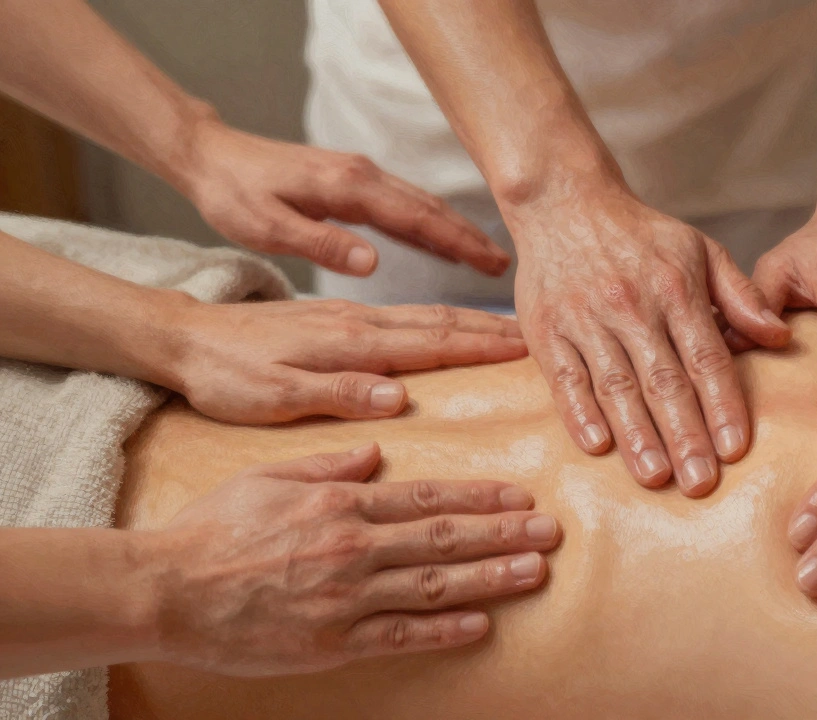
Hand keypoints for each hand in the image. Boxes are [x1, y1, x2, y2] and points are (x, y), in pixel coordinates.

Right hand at [151, 443, 559, 675]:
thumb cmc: (213, 528)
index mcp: (341, 502)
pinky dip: (444, 630)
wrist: (164, 589)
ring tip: (535, 571)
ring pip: (434, 584)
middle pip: (444, 537)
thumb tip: (377, 449)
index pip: (427, 496)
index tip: (520, 494)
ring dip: (490, 577)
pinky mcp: (332, 641)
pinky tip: (483, 624)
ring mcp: (346, 596)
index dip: (480, 495)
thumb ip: (329, 462)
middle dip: (503, 532)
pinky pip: (400, 635)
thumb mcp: (270, 475)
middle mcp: (353, 547)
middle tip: (551, 530)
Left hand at [152, 296, 525, 423]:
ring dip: (471, 318)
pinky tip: (448, 324)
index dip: (481, 346)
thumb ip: (335, 393)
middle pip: (439, 319)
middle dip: (491, 327)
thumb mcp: (271, 396)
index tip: (527, 350)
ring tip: (510, 327)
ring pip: (425, 311)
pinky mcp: (337, 314)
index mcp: (348, 339)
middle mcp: (357, 319)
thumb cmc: (223, 374)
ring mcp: (349, 312)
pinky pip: (404, 313)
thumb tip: (397, 399)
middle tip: (538, 337)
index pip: (431, 340)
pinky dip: (439, 317)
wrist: (183, 337)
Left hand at [178, 119, 509, 276]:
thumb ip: (321, 243)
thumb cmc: (233, 194)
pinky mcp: (352, 182)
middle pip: (430, 208)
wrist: (210, 156)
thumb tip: (373, 262)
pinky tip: (441, 244)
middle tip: (505, 266)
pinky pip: (402, 204)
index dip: (458, 243)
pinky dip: (429, 224)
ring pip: (420, 204)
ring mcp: (360, 176)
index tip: (492, 264)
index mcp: (349, 187)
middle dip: (470, 237)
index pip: (417, 218)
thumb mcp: (267, 226)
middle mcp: (363, 175)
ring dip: (455, 231)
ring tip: (486, 259)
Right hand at [508, 188, 790, 495]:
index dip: (722, 404)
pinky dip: (579, 413)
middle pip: (664, 380)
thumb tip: (779, 338)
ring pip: (617, 385)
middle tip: (701, 482)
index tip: (736, 449)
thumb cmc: (640, 235)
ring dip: (637, 435)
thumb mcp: (700, 249)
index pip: (706, 357)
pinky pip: (565, 377)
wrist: (564, 201)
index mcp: (676, 289)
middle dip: (685, 435)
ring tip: (656, 478)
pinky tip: (598, 446)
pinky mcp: (546, 329)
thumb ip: (741, 295)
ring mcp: (586, 319)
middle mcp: (633, 306)